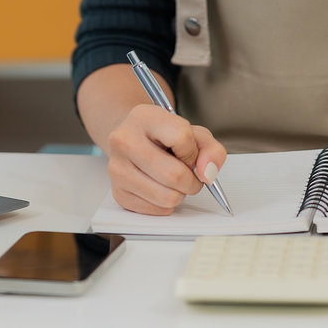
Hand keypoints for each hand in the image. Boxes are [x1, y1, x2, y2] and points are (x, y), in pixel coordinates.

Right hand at [104, 103, 227, 215]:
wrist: (133, 140)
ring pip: (167, 197)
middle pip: (174, 175)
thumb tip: (208, 174)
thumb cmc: (164, 136)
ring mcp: (117, 168)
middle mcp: (124, 140)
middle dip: (192, 181)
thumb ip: (210, 149)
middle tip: (190, 175)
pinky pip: (157, 210)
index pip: (181, 138)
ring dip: (180, 194)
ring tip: (174, 181)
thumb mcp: (193, 132)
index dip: (193, 152)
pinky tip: (160, 187)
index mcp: (144, 117)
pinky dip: (166, 204)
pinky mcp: (118, 192)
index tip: (189, 153)